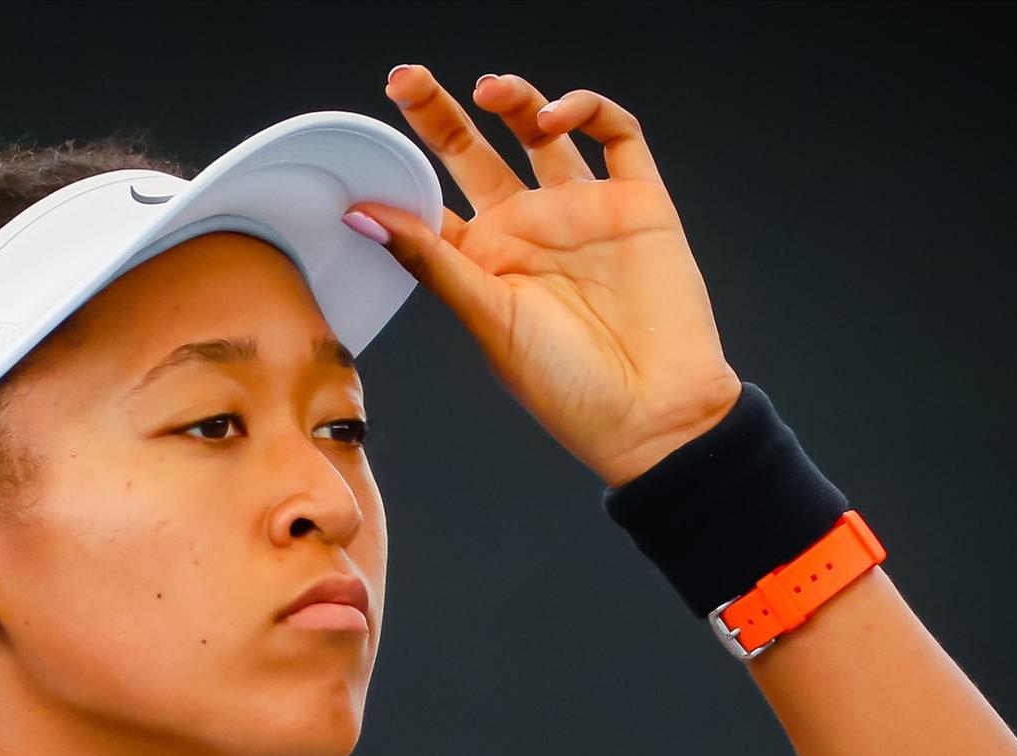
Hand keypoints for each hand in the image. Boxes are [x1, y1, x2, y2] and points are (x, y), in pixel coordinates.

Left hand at [348, 66, 744, 485]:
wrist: (655, 414)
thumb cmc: (567, 387)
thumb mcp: (486, 319)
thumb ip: (431, 260)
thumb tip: (361, 215)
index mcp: (487, 262)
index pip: (433, 199)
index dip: (403, 165)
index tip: (372, 136)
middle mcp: (531, 230)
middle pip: (476, 153)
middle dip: (441, 114)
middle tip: (407, 80)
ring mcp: (584, 213)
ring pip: (544, 133)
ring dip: (518, 101)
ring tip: (492, 92)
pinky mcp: (639, 204)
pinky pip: (619, 137)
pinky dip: (591, 110)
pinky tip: (560, 117)